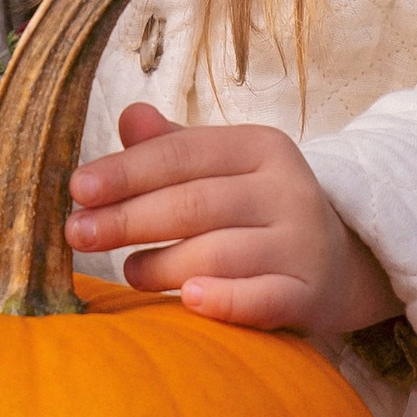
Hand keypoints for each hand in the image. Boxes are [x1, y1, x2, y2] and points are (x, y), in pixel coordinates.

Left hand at [65, 104, 398, 335]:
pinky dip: (224, 299)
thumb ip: (171, 148)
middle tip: (77, 233)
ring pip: (218, 252)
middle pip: (194, 203)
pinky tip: (187, 299)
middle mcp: (287, 189)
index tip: (77, 188)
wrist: (339, 262)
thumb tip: (129, 116)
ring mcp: (301, 243)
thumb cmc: (257, 211)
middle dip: (128, 218)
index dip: (126, 171)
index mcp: (261, 148)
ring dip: (161, 265)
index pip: (183, 154)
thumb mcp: (221, 169)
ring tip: (129, 272)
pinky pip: (263, 298)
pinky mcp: (309, 294)